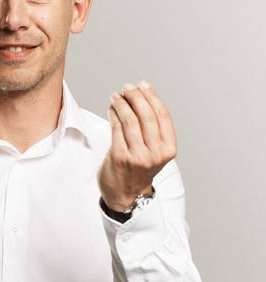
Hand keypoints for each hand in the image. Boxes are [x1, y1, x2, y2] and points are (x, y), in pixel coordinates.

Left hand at [97, 80, 176, 211]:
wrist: (126, 195)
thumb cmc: (139, 170)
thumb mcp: (156, 152)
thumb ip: (154, 130)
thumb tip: (142, 96)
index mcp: (168, 149)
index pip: (162, 115)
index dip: (152, 97)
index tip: (142, 85)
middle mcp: (155, 153)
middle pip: (146, 115)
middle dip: (135, 96)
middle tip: (127, 88)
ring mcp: (138, 156)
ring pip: (130, 120)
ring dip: (122, 104)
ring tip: (117, 96)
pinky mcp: (120, 157)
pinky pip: (116, 129)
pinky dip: (113, 115)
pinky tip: (111, 109)